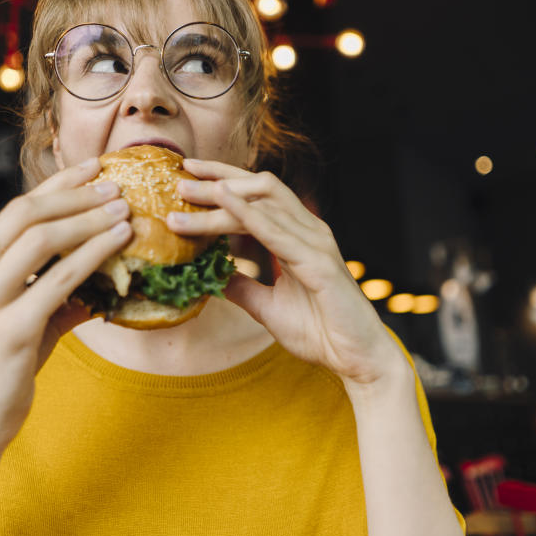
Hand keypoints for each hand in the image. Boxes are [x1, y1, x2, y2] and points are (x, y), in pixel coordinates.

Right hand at [0, 158, 131, 454]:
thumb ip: (58, 288)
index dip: (59, 185)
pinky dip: (93, 255)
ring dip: (89, 220)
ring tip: (124, 210)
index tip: (94, 168)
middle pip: (26, 214)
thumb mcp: (26, 316)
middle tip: (116, 186)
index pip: (16, 209)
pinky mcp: (8, 329)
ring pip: (41, 239)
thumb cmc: (2, 367)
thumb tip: (110, 267)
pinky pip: (59, 280)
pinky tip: (119, 243)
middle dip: (76, 195)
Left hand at [169, 160, 403, 385]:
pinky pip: (276, 231)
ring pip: (264, 204)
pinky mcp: (317, 262)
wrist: (355, 359)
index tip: (188, 177)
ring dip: (222, 196)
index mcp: (300, 237)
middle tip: (180, 177)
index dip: (224, 181)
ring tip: (188, 192)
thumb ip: (243, 287)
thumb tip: (213, 276)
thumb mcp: (268, 307)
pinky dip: (248, 213)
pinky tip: (223, 201)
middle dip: (219, 177)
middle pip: (261, 187)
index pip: (259, 196)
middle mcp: (309, 231)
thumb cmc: (321, 332)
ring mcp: (315, 243)